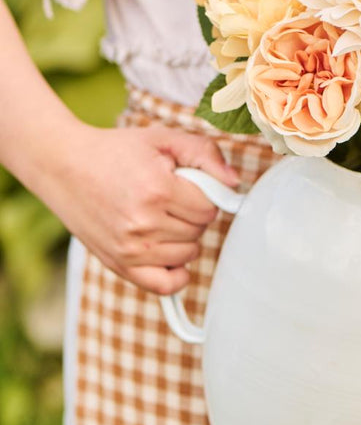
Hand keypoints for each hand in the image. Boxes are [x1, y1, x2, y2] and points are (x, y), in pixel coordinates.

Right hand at [37, 121, 238, 293]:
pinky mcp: (119, 265)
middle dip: (192, 213)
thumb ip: (205, 154)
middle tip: (169, 197)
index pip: (209, 207)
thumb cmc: (115, 151)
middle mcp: (143, 223)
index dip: (204, 194)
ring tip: (161, 216)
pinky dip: (175, 273)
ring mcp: (130, 249)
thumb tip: (234, 184)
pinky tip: (170, 254)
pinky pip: (165, 285)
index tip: (187, 185)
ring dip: (183, 238)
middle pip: (199, 231)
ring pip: (187, 255)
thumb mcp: (163, 139)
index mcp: (157, 190)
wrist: (63, 166)